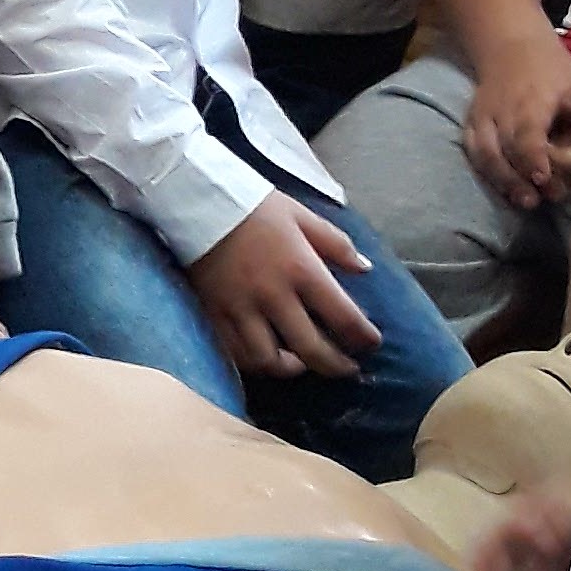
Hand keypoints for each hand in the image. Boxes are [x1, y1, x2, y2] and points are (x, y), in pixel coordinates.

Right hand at [190, 193, 380, 381]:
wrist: (199, 201)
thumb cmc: (256, 206)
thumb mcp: (303, 216)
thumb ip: (337, 244)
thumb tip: (365, 269)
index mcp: (302, 269)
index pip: (343, 317)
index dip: (363, 337)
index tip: (371, 343)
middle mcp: (274, 296)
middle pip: (311, 349)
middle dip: (336, 366)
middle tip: (347, 368)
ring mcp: (242, 309)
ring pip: (269, 361)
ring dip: (291, 369)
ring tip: (302, 364)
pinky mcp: (215, 314)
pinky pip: (236, 353)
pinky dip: (254, 363)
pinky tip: (266, 356)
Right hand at [460, 38, 570, 209]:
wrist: (510, 44)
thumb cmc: (554, 70)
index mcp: (532, 99)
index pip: (526, 131)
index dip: (532, 156)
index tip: (543, 177)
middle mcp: (502, 109)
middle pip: (506, 149)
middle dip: (523, 177)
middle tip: (547, 197)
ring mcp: (482, 117)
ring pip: (485, 154)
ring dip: (503, 180)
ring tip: (526, 201)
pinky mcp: (472, 123)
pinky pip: (473, 152)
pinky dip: (486, 172)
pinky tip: (504, 188)